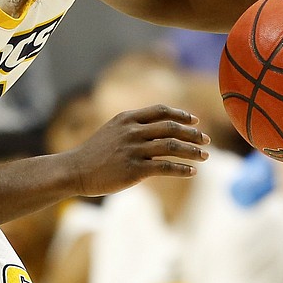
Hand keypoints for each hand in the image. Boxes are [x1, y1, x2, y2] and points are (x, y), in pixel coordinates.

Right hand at [64, 104, 209, 196]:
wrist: (76, 170)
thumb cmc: (95, 152)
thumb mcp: (112, 130)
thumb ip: (133, 126)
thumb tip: (159, 128)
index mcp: (127, 118)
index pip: (161, 110)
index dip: (181, 114)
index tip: (195, 121)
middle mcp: (132, 131)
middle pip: (171, 127)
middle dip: (192, 134)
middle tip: (206, 140)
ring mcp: (133, 150)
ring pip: (172, 147)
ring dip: (192, 151)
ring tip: (205, 156)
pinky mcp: (134, 169)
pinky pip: (165, 167)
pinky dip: (182, 169)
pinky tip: (192, 172)